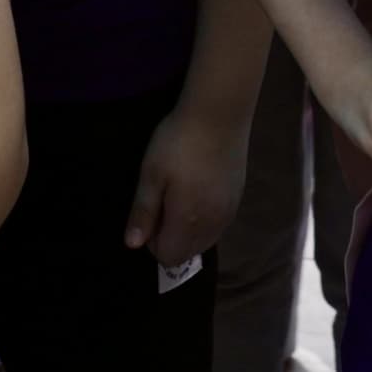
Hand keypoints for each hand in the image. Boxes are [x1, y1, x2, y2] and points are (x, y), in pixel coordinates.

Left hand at [123, 96, 248, 266]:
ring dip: (189, 230)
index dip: (153, 241)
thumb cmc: (178, 143)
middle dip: (171, 238)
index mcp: (188, 222)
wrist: (220, 114)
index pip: (168, 257)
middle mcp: (213, 225)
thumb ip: (143, 212)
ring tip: (181, 195)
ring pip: (205, 240)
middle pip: (188, 253)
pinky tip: (199, 189)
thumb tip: (132, 245)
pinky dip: (205, 219)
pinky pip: (218, 225)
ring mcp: (229, 212)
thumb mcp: (151, 174)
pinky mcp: (238, 198)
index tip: (150, 211)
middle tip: (164, 202)